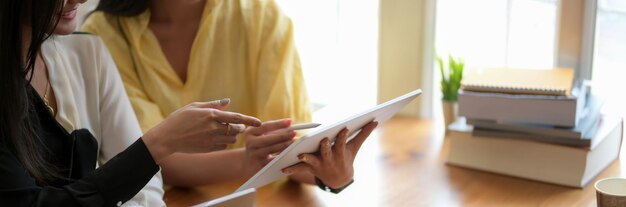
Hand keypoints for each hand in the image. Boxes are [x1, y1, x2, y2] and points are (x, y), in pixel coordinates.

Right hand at [143, 99, 261, 163]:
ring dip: (231, 135)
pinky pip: (223, 146)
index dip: (250, 120)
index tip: (259, 122)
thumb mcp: (194, 106)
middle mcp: (213, 128)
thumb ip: (213, 104)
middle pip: (236, 130)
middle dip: (239, 128)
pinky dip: (223, 142)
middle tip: (235, 126)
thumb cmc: (179, 119)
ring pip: (231, 139)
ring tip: (222, 131)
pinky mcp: (208, 149)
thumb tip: (228, 102)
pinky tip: (215, 139)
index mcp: (211, 115)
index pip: (236, 118)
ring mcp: (211, 140)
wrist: (167, 138)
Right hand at [242, 119, 296, 175]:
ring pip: (271, 149)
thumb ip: (273, 130)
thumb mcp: (261, 135)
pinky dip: (282, 155)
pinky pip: (273, 160)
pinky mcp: (259, 165)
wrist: (247, 162)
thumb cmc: (259, 145)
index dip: (278, 124)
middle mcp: (250, 143)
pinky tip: (290, 152)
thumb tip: (289, 124)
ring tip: (293, 142)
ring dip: (284, 145)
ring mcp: (254, 155)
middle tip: (294, 133)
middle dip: (282, 136)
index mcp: (250, 132)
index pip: (265, 126)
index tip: (289, 121)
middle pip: (268, 139)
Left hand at [281, 121, 377, 188]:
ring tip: (299, 154)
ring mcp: (319, 165)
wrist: (339, 179)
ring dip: (306, 157)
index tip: (344, 128)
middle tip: (324, 140)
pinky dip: (291, 169)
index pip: (341, 143)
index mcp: (340, 153)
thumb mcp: (354, 147)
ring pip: (311, 161)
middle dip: (325, 147)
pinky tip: (283, 168)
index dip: (342, 137)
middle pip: (326, 152)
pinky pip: (299, 169)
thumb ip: (363, 134)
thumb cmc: (346, 158)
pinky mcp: (309, 168)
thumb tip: (375, 121)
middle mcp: (329, 159)